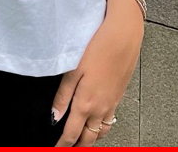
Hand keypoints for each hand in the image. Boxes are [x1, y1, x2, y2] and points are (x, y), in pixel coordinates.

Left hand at [51, 10, 143, 145]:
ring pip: (101, 132)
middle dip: (78, 146)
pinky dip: (101, 128)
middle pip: (89, 139)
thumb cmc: (98, 48)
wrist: (123, 37)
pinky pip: (109, 121)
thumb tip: (54, 116)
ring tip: (81, 141)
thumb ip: (63, 96)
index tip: (56, 148)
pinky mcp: (118, 96)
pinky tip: (96, 122)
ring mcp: (111, 104)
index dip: (62, 144)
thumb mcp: (73, 70)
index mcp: (86, 103)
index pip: (72, 134)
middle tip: (67, 146)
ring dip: (91, 140)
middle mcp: (100, 108)